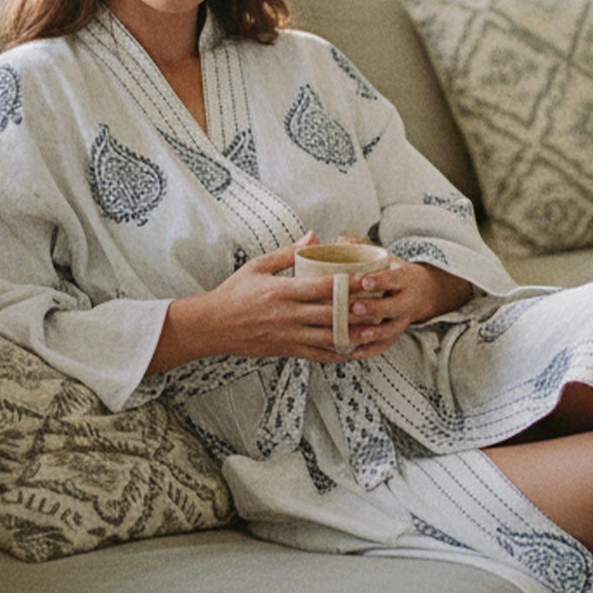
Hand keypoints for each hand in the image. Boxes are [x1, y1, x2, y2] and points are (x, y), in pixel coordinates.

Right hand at [151, 236, 377, 368]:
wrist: (212, 326)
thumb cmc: (234, 293)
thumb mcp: (258, 266)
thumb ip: (287, 254)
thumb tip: (313, 237)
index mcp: (281, 291)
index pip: (323, 287)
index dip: (349, 284)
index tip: (369, 278)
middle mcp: (287, 315)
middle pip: (331, 313)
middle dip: (358, 309)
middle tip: (381, 303)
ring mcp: (288, 335)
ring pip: (328, 337)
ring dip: (352, 334)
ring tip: (373, 328)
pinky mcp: (286, 350)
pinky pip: (317, 355)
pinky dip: (336, 353)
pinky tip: (352, 349)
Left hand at [342, 258, 473, 360]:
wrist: (423, 293)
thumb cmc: (394, 273)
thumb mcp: (386, 256)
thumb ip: (363, 247)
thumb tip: (340, 241)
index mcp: (405, 279)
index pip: (394, 279)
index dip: (381, 280)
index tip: (365, 280)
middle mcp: (406, 301)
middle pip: (394, 307)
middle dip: (375, 308)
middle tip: (355, 307)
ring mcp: (401, 321)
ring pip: (390, 331)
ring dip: (373, 334)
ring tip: (355, 335)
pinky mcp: (394, 335)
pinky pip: (383, 347)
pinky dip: (368, 351)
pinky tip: (351, 353)